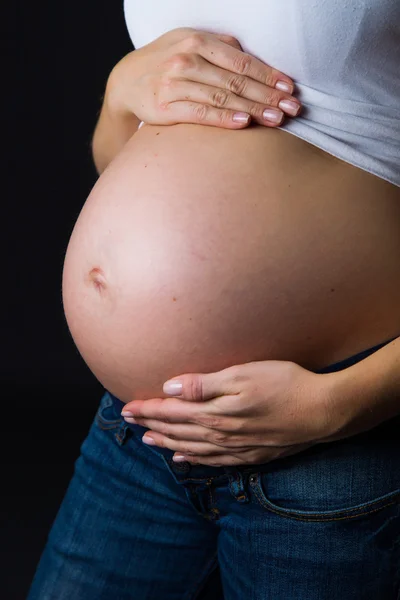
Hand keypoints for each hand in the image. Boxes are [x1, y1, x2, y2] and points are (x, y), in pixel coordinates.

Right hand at [107, 27, 300, 129]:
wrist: (126, 82)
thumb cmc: (167, 62)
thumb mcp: (190, 44)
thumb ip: (221, 48)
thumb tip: (255, 58)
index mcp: (197, 41)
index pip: (241, 61)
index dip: (268, 75)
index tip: (290, 89)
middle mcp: (186, 60)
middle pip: (235, 80)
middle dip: (267, 95)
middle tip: (292, 109)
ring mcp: (174, 84)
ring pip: (221, 97)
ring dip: (252, 109)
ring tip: (276, 119)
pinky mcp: (164, 108)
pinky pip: (199, 113)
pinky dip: (223, 118)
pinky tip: (243, 123)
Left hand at [121, 360, 340, 466]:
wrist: (322, 412)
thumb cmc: (284, 384)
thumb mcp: (242, 375)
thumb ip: (204, 385)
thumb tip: (170, 388)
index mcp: (215, 411)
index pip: (172, 411)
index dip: (148, 410)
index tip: (127, 407)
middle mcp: (220, 433)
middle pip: (178, 430)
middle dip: (151, 424)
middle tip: (129, 420)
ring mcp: (235, 446)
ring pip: (191, 446)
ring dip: (167, 442)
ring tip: (147, 440)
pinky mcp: (250, 453)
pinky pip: (213, 460)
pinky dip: (194, 459)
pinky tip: (184, 457)